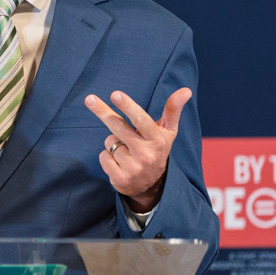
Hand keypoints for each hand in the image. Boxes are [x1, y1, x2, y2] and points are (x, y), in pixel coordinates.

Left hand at [84, 87, 192, 212]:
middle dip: (103, 112)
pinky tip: (119, 162)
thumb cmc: (156, 148)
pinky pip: (103, 157)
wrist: (151, 184)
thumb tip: (186, 90)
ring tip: (126, 151)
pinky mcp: (121, 179)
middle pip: (118, 127)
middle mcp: (147, 154)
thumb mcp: (167, 131)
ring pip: (109, 142)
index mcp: (158, 139)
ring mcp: (134, 167)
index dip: (128, 106)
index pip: (141, 119)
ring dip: (113, 143)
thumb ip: (173, 109)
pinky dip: (107, 157)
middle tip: (89, 99)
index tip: (115, 94)